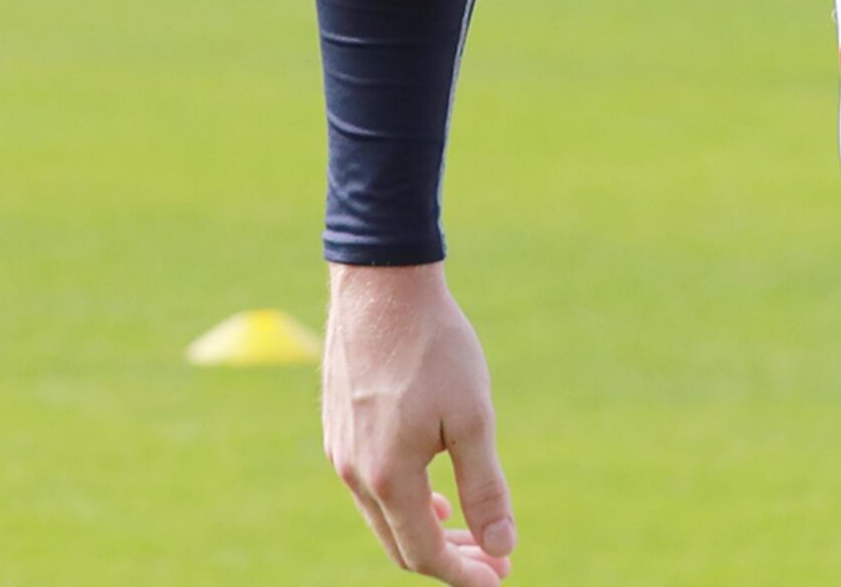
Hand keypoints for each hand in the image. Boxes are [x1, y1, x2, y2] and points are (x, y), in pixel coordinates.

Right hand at [323, 263, 515, 583]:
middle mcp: (355, 472)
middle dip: (449, 559)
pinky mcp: (337, 428)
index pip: (425, 554)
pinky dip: (404, 502)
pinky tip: (433, 492)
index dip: (464, 575)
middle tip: (494, 559)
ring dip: (427, 530)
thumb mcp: (473, 418)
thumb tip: (503, 546)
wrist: (382, 284)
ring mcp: (340, 450)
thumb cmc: (434, 346)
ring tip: (469, 530)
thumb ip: (485, 488)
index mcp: (389, 477)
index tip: (500, 577)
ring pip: (384, 516)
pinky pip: (370, 487)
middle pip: (401, 544)